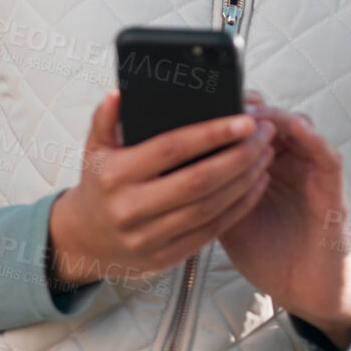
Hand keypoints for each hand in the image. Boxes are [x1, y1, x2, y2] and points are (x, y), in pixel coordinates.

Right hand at [47, 91, 274, 290]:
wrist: (86, 239)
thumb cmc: (99, 185)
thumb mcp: (94, 149)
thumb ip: (105, 118)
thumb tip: (118, 93)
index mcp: (116, 174)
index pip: (171, 149)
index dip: (211, 134)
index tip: (243, 121)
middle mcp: (131, 207)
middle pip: (198, 181)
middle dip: (238, 156)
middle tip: (263, 134)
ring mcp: (148, 236)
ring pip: (209, 208)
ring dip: (244, 181)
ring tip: (265, 155)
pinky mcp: (165, 257)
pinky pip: (210, 232)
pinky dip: (238, 208)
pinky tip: (254, 186)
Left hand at [217, 99, 350, 349]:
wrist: (300, 290)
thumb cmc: (263, 252)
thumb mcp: (221, 217)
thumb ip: (202, 189)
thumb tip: (162, 166)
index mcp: (260, 166)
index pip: (246, 126)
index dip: (229, 111)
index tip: (203, 100)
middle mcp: (286, 162)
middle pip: (270, 118)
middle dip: (249, 106)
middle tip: (229, 97)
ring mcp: (310, 172)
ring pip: (297, 127)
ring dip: (276, 115)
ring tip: (254, 109)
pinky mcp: (332, 189)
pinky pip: (326, 155)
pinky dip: (312, 137)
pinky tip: (293, 126)